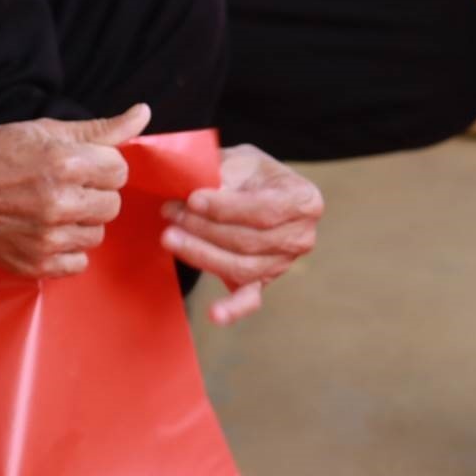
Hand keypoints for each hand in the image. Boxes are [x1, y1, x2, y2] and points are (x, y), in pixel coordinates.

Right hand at [0, 108, 148, 273]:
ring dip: (81, 222)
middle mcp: (60, 202)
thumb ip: (98, 129)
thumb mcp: (40, 131)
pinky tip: (43, 233)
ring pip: (97, 233)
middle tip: (61, 187)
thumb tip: (142, 114)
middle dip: (93, 194)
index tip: (76, 165)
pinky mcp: (34, 263)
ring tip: (48, 209)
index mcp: (66, 164)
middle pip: (113, 203)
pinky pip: (78, 262)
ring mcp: (48, 237)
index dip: (100, 165)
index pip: (120, 170)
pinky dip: (66, 250)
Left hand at [161, 146, 322, 323]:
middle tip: (170, 213)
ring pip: (241, 267)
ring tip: (170, 237)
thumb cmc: (248, 174)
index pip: (266, 210)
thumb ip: (220, 172)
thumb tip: (188, 188)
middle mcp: (302, 236)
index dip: (227, 208)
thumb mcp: (240, 161)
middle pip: (250, 241)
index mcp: (305, 201)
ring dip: (201, 254)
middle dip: (204, 228)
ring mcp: (284, 263)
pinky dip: (233, 309)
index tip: (192, 199)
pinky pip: (250, 299)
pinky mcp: (263, 281)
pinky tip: (214, 314)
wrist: (256, 192)